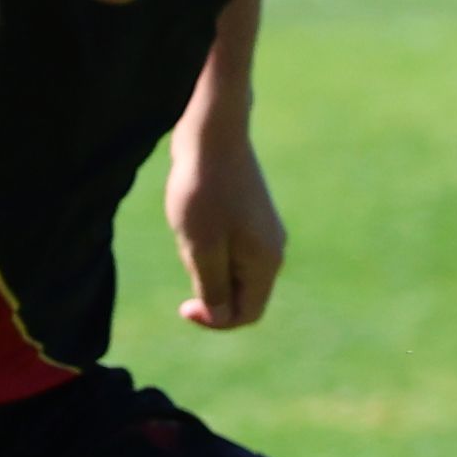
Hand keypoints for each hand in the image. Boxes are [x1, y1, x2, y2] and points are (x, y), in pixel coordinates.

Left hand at [166, 110, 283, 329]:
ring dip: (204, 266)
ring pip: (232, 272)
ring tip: (190, 230)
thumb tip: (221, 317)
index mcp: (265, 262)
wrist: (212, 136)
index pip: (247, 314)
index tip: (184, 305)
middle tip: (186, 253)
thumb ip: (213, 286)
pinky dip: (207, 248)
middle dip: (208, 290)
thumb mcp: (201, 247)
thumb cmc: (203, 191)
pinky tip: (192, 220)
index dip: (215, 320)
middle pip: (241, 294)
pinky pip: (228, 250)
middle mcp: (272, 250)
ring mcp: (263, 232)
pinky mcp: (249, 216)